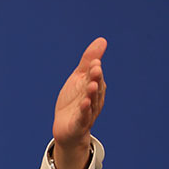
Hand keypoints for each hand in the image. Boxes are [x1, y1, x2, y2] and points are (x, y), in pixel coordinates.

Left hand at [52, 37, 106, 168]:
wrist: (66, 128)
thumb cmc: (74, 101)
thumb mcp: (79, 78)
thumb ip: (88, 61)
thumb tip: (102, 40)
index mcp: (94, 87)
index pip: (95, 77)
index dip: (94, 70)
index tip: (94, 61)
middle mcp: (94, 99)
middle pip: (95, 88)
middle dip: (96, 79)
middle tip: (95, 69)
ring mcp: (87, 112)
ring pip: (91, 102)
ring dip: (91, 94)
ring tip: (91, 85)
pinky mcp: (79, 124)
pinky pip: (83, 117)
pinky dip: (84, 110)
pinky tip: (83, 103)